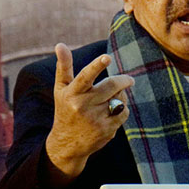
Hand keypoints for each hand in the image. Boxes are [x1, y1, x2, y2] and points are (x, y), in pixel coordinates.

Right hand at [44, 43, 133, 182]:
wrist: (67, 144)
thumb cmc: (65, 109)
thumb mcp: (61, 89)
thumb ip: (63, 66)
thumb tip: (60, 44)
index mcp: (72, 93)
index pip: (85, 76)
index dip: (97, 66)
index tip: (107, 57)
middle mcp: (82, 106)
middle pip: (111, 85)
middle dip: (123, 80)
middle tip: (129, 80)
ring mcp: (95, 119)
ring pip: (120, 99)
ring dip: (121, 96)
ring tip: (113, 98)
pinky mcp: (106, 130)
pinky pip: (124, 112)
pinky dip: (122, 110)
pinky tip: (112, 113)